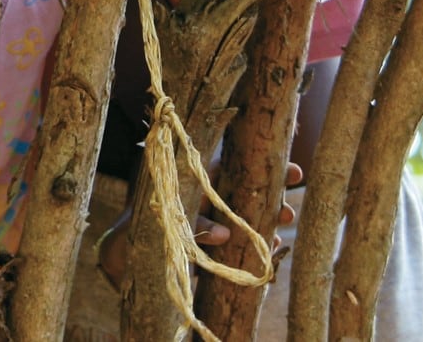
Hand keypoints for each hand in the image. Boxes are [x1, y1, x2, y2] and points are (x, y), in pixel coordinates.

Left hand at [95, 162, 301, 289]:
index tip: (282, 162)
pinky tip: (275, 247)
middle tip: (296, 182)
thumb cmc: (138, 230)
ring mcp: (213, 224)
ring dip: (270, 217)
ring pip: (249, 216)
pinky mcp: (215, 249)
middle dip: (271, 187)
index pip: (228, 167)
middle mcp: (206, 201)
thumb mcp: (163, 222)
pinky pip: (243, 245)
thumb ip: (194, 225)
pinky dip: (260, 246)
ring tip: (287, 217)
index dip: (256, 162)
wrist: (125, 260)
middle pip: (245, 190)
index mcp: (192, 184)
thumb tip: (225, 234)